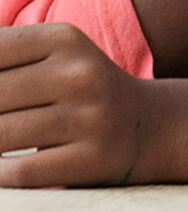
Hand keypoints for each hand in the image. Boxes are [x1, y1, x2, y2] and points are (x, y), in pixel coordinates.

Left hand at [0, 23, 153, 186]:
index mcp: (66, 39)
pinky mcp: (90, 157)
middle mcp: (80, 73)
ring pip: (0, 135)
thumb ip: (5, 57)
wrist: (148, 124)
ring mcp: (88, 116)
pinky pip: (18, 172)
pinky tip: (2, 166)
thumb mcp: (55, 57)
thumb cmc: (80, 90)